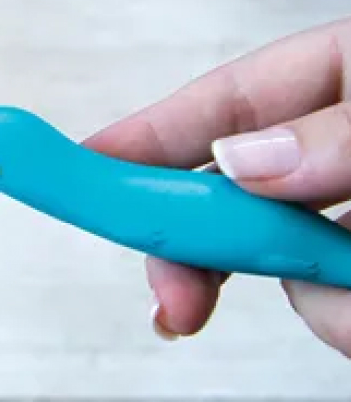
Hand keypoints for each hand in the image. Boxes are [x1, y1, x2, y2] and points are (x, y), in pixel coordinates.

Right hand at [86, 17, 350, 354]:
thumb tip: (239, 161)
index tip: (78, 169)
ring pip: (291, 270)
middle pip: (234, 198)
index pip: (227, 101)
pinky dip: (345, 322)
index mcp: (345, 79)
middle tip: (177, 307)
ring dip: (318, 302)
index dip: (148, 136)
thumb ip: (341, 132)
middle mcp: (337, 153)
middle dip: (207, 250)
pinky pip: (332, 307)